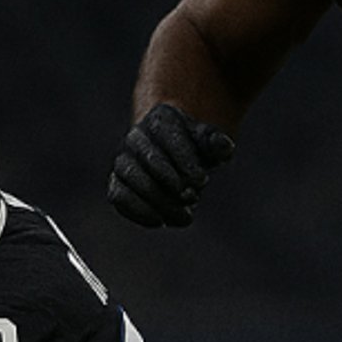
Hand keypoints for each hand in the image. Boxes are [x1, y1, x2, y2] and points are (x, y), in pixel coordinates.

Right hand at [106, 103, 234, 227]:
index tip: (202, 181)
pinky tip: (161, 221)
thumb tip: (224, 146)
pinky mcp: (117, 184)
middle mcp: (137, 138)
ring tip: (184, 215)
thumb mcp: (210, 142)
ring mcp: (123, 161)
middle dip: (174, 182)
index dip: (185, 162)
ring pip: (133, 179)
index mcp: (162, 120)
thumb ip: (218, 143)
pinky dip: (139, 211)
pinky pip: (119, 197)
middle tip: (193, 197)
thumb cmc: (195, 148)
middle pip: (151, 159)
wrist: (173, 156)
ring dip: (159, 200)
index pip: (168, 137)